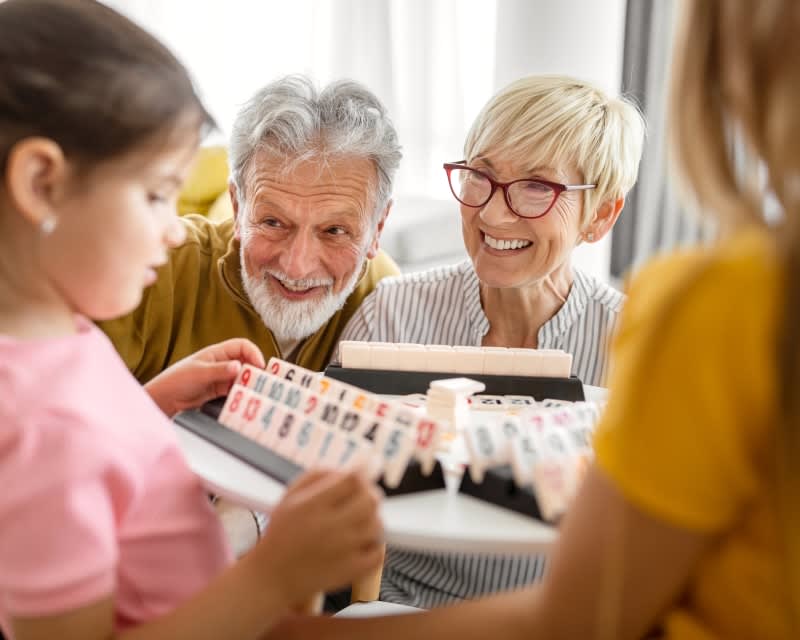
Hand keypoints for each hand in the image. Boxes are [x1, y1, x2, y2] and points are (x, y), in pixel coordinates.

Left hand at [145, 338, 265, 415]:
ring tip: (255, 392)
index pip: (242, 346)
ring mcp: (221, 378)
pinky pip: (236, 390)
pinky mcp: (220, 392)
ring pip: (243, 378)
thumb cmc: (176, 380)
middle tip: (262, 382)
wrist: (163, 400)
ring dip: (250, 384)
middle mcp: (222, 363)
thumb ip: (220, 370)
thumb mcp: (199, 373)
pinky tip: (245, 400)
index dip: (253, 353)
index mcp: (217, 352)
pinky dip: (243, 394)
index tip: (259, 366)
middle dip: (255, 371)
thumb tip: (239, 366)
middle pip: (246, 362)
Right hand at [249, 468, 383, 609]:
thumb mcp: (290, 496)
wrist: (273, 577)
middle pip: (370, 500)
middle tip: (361, 496)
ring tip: (358, 520)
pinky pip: (379, 552)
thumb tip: (350, 467)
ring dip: (372, 518)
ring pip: (377, 524)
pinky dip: (375, 544)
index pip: (352, 480)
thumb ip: (318, 474)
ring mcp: (343, 551)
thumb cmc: (282, 533)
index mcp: (312, 506)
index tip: (367, 467)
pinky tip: (362, 541)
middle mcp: (329, 527)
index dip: (363, 470)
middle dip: (369, 493)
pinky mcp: (351, 571)